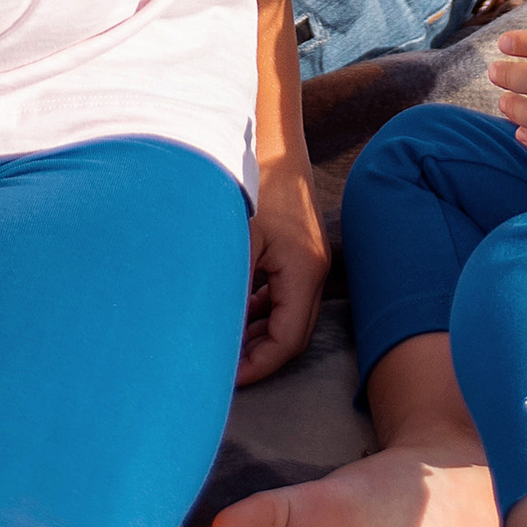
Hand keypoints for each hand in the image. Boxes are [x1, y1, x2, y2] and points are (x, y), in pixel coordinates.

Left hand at [240, 169, 330, 382]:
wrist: (274, 148)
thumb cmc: (256, 187)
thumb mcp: (238, 239)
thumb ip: (231, 288)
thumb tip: (215, 331)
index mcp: (303, 273)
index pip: (288, 340)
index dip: (260, 366)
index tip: (230, 378)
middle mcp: (312, 272)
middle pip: (292, 335)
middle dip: (260, 358)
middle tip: (224, 371)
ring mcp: (308, 263)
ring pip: (288, 317)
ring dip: (259, 336)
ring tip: (225, 348)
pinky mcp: (299, 254)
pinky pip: (283, 296)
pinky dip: (262, 311)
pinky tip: (236, 314)